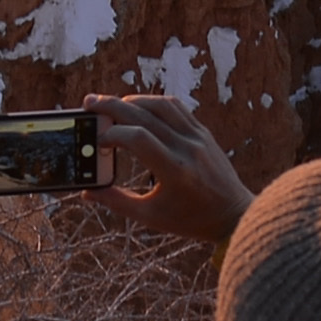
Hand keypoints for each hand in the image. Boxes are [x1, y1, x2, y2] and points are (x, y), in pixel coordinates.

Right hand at [87, 94, 251, 249]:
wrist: (234, 215)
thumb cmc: (191, 220)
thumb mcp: (151, 216)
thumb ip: (117, 202)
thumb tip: (87, 191)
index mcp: (174, 171)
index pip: (137, 138)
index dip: (112, 135)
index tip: (98, 142)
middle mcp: (187, 148)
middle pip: (144, 114)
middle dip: (113, 106)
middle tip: (90, 104)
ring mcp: (198, 137)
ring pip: (161, 104)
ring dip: (133, 100)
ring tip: (112, 105)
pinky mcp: (203, 132)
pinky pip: (176, 107)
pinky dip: (154, 103)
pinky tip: (138, 107)